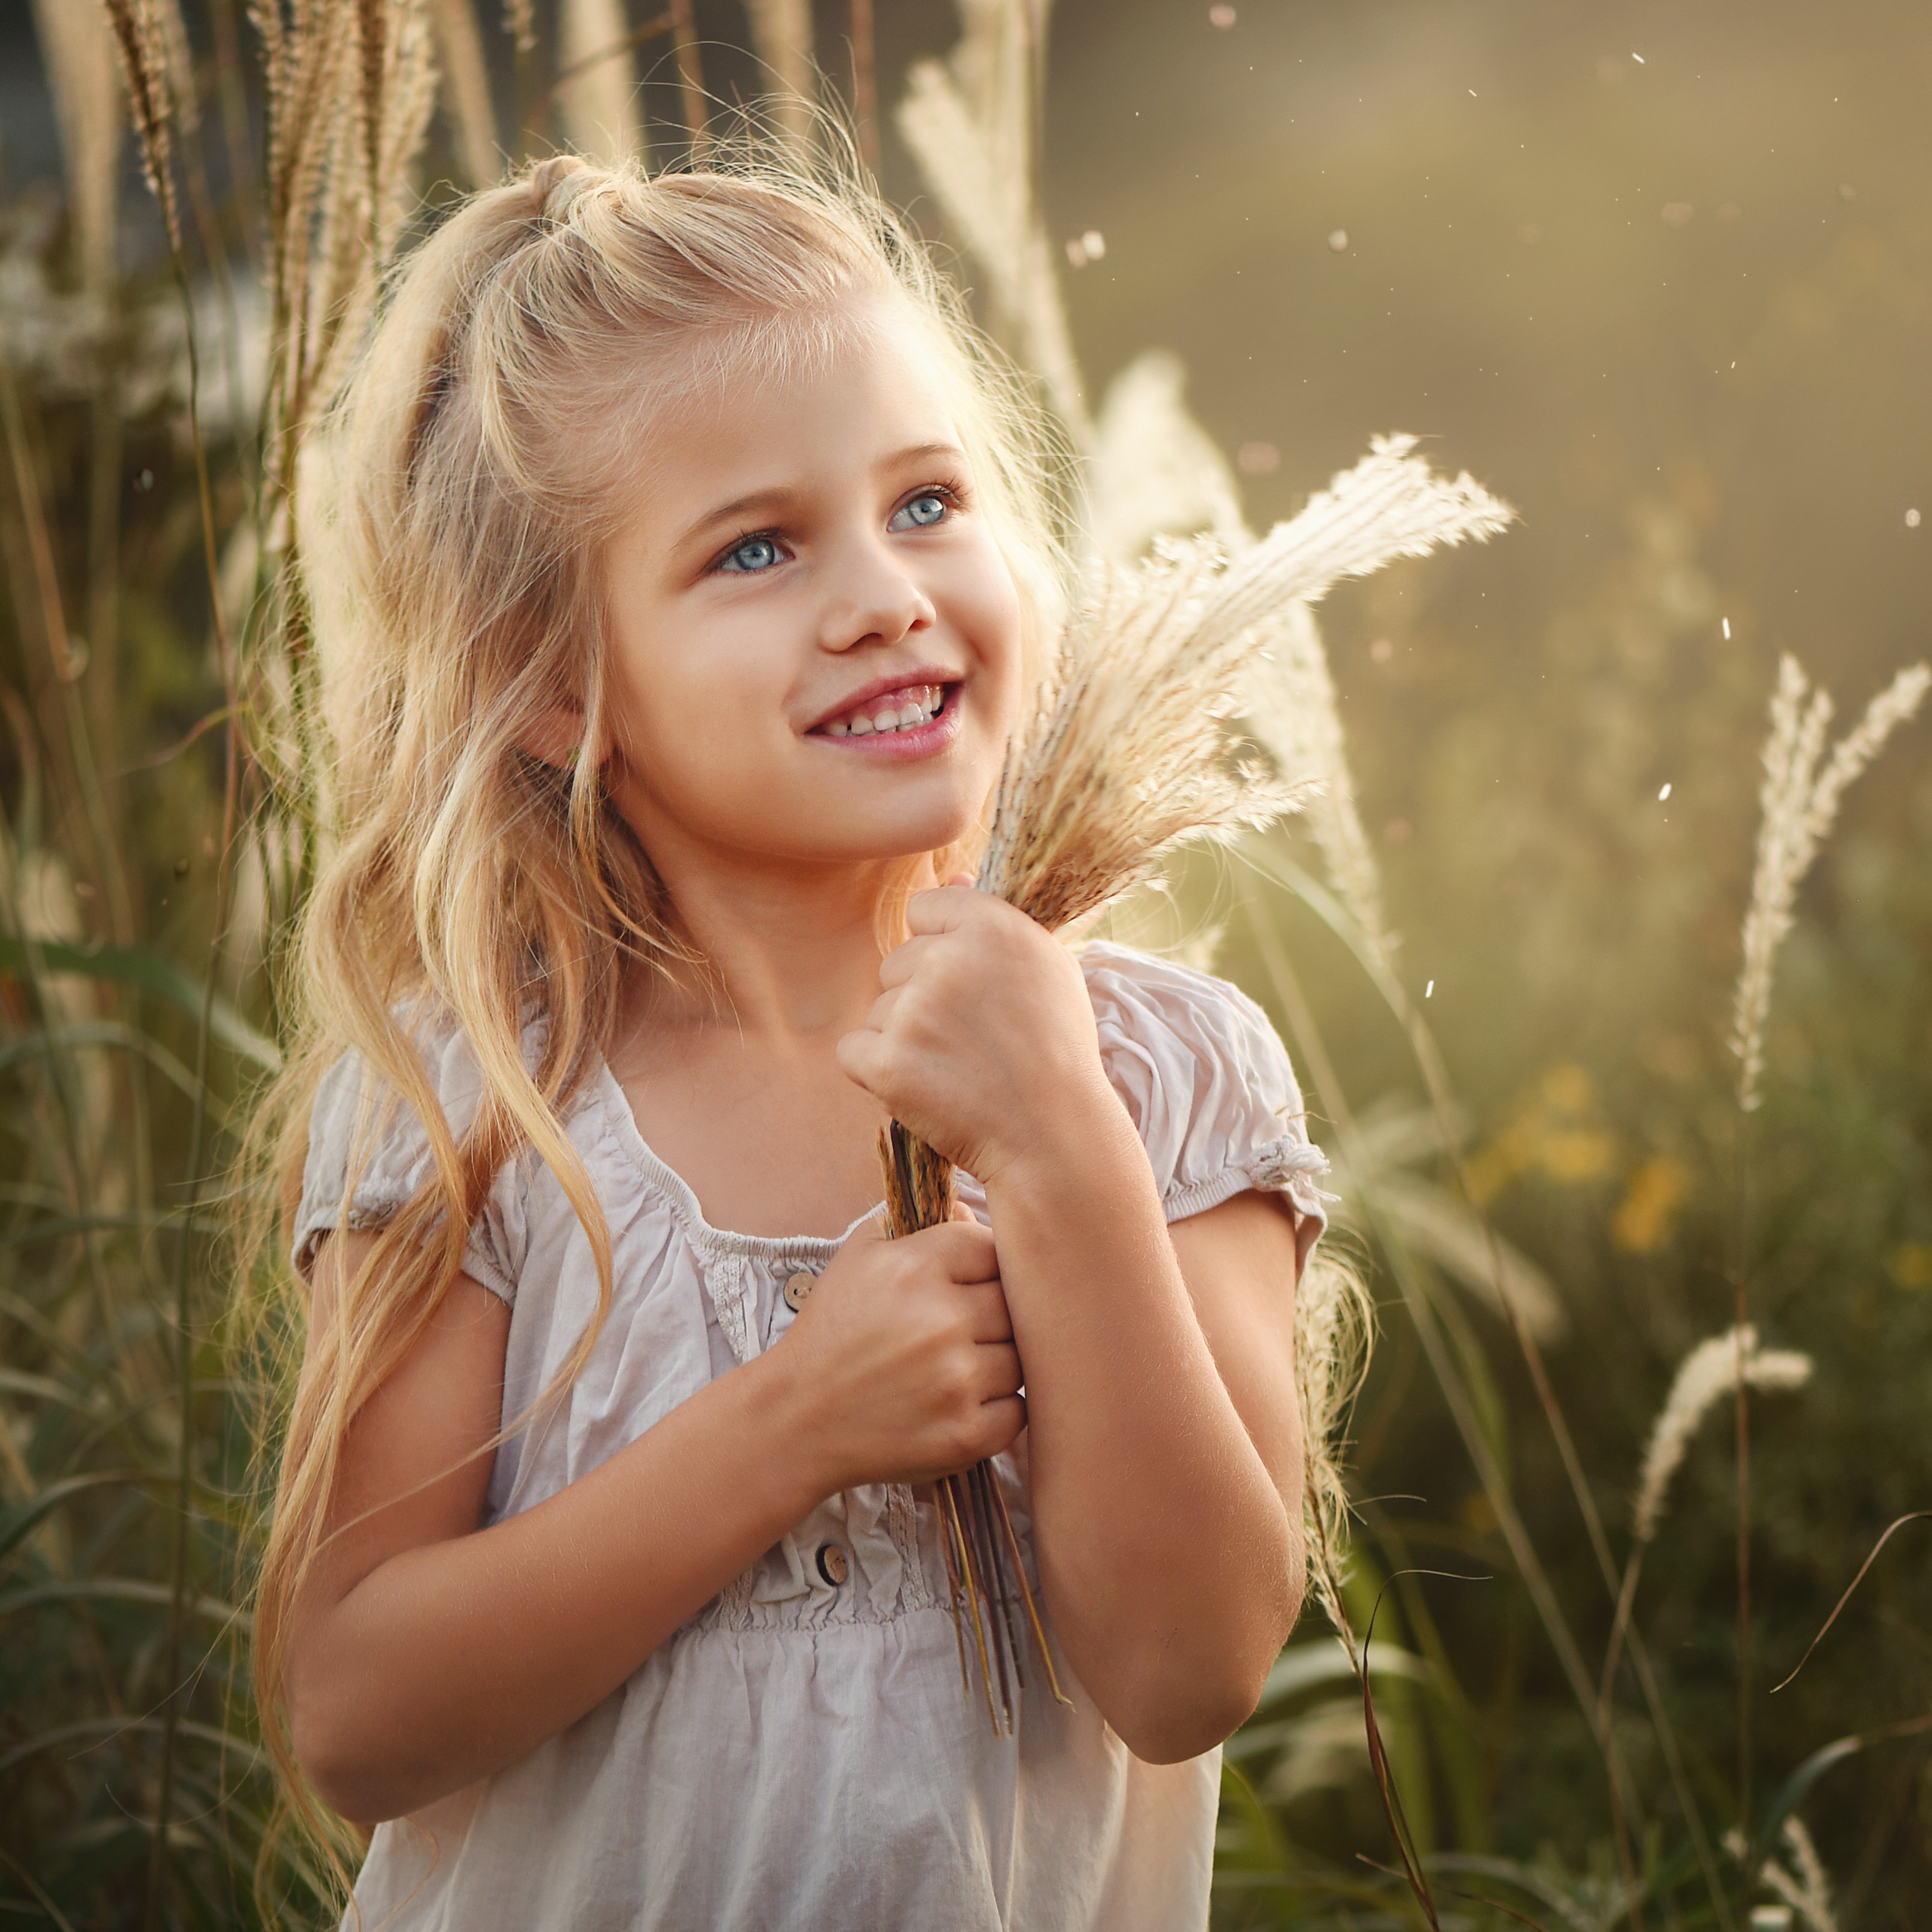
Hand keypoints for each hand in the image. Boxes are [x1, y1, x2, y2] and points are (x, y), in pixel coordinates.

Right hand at [766, 1212, 1024, 1491]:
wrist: (795, 1420)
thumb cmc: (831, 1332)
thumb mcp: (858, 1257)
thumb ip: (915, 1223)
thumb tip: (970, 1209)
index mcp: (916, 1267)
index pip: (992, 1248)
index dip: (982, 1267)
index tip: (964, 1286)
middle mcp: (942, 1320)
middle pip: (1014, 1303)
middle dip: (992, 1315)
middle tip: (962, 1331)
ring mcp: (957, 1380)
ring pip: (1020, 1358)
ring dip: (996, 1363)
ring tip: (955, 1369)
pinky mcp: (966, 1435)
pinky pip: (1017, 1410)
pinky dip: (997, 1409)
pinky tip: (959, 1405)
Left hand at [834, 882, 1117, 1184]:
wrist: (1056, 1136)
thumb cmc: (1057, 1052)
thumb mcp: (1048, 969)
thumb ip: (995, 920)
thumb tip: (952, 874)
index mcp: (993, 925)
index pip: (924, 908)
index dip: (942, 948)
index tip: (969, 988)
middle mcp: (950, 959)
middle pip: (896, 962)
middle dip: (921, 999)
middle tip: (971, 1041)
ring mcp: (915, 1011)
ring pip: (878, 1009)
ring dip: (903, 1039)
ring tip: (957, 1070)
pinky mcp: (888, 1062)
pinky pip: (853, 1051)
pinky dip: (878, 1073)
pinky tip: (925, 1089)